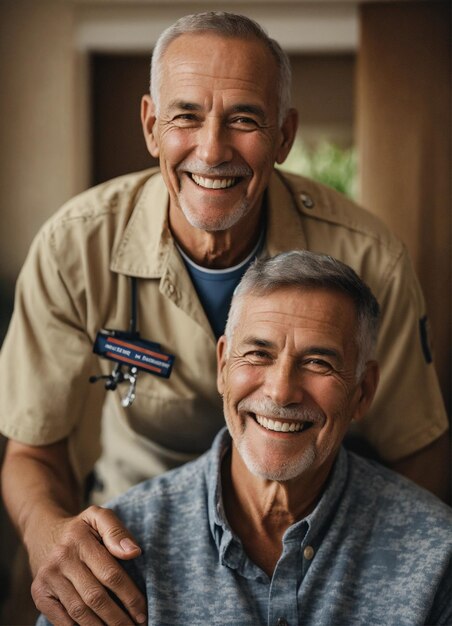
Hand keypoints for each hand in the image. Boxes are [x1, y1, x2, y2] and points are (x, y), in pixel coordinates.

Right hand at [29, 505, 146, 624]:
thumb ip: (117, 531)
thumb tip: (134, 553)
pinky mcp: (39, 594)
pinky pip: (62, 620)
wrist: (44, 533)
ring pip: (79, 612)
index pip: (110, 573)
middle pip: (95, 597)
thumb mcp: (98, 517)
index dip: (130, 597)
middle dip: (118, 618)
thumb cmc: (81, 530)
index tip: (143, 612)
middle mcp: (62, 558)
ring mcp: (48, 577)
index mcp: (80, 538)